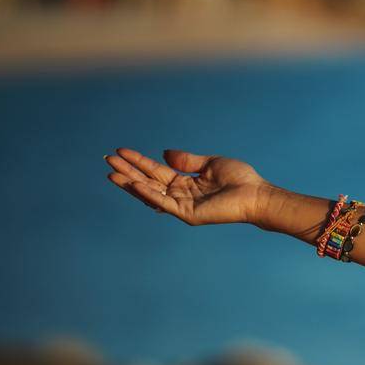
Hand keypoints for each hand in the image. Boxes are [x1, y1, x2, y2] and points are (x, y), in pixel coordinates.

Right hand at [104, 148, 270, 225]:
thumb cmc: (240, 179)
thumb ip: (186, 160)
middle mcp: (180, 195)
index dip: (138, 161)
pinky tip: (134, 184)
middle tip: (108, 160)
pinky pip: (164, 203)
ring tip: (112, 172)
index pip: (155, 171)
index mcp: (185, 183)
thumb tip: (164, 154)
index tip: (120, 151)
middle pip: (148, 182)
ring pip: (151, 194)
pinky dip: (149, 194)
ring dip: (131, 183)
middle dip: (128, 171)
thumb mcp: (209, 163)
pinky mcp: (189, 213)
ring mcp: (183, 205)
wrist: (256, 194)